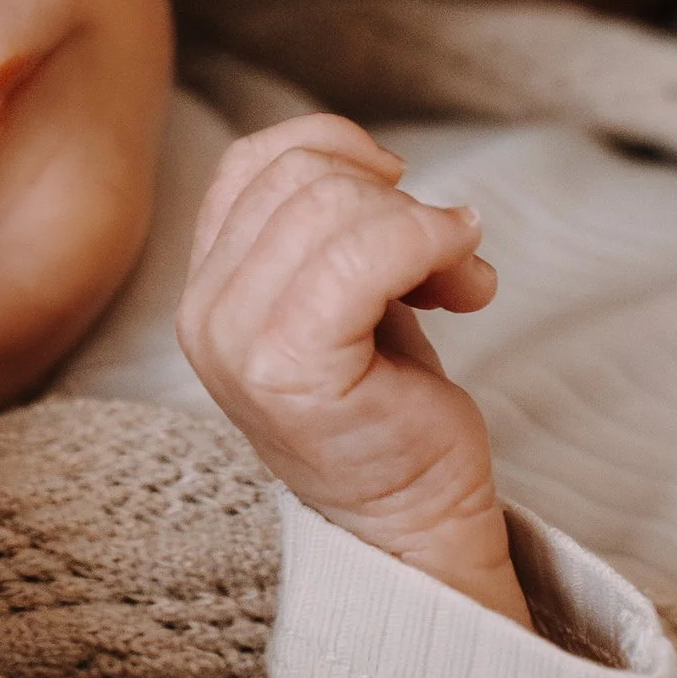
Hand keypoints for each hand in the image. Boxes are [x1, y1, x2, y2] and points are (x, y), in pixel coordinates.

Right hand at [177, 115, 528, 624]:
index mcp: (207, 290)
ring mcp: (240, 344)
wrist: (414, 528)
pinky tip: (470, 286)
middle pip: (301, 177)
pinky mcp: (294, 369)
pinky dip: (435, 244)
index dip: (335, 148)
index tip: (399, 190)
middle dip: (393, 197)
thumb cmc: (388, 412)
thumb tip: (374, 158)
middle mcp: (206, 314)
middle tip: (445, 252)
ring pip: (338, 207)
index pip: (252, 163)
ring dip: (426, 226)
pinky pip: (371, 253)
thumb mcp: (342, 297)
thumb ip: (328, 227)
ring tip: (458, 279)